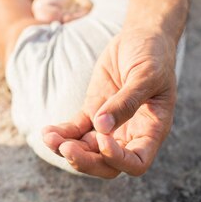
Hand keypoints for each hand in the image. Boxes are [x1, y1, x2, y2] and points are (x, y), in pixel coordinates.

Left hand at [42, 28, 178, 177]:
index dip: (119, 160)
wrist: (141, 37)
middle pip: (107, 164)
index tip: (103, 140)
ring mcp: (109, 125)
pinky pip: (75, 130)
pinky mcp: (92, 111)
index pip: (137, 162)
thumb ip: (126, 102)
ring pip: (87, 150)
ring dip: (67, 148)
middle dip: (85, 161)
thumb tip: (102, 128)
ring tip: (49, 137)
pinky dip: (61, 133)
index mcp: (152, 131)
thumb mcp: (146, 76)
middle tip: (66, 148)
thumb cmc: (153, 56)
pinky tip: (47, 131)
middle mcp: (130, 134)